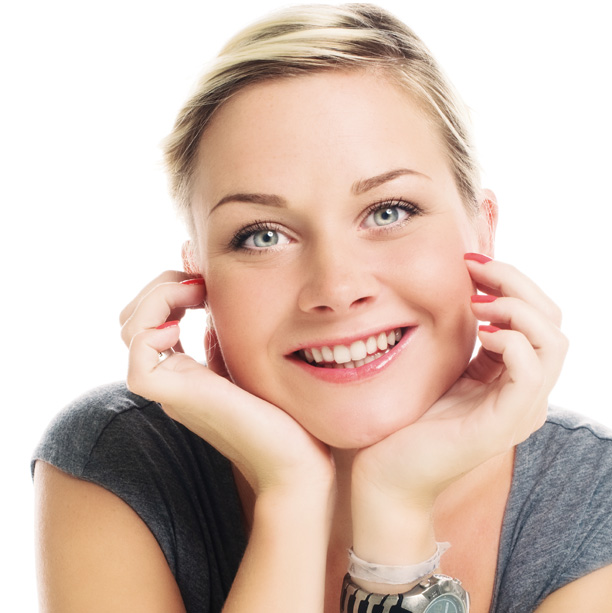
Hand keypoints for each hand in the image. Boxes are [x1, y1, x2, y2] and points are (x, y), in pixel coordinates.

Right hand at [120, 271, 333, 496]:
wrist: (295, 458)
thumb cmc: (282, 410)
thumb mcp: (249, 355)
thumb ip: (225, 331)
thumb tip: (210, 290)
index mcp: (186, 369)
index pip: (149, 319)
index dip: (168, 290)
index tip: (203, 282)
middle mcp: (172, 377)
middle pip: (132, 320)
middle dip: (159, 287)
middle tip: (198, 284)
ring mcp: (172, 389)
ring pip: (129, 332)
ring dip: (156, 299)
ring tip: (195, 294)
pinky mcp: (178, 399)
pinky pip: (138, 364)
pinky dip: (150, 333)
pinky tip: (182, 326)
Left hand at [354, 256, 567, 504]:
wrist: (386, 473)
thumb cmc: (408, 419)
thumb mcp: (444, 367)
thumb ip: (465, 337)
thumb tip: (470, 289)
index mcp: (511, 378)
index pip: (540, 319)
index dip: (512, 283)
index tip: (471, 264)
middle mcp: (525, 394)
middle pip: (553, 323)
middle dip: (517, 284)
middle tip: (475, 269)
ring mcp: (518, 410)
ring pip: (552, 342)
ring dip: (516, 308)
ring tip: (477, 304)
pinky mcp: (502, 424)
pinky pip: (529, 371)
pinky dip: (509, 339)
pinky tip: (478, 332)